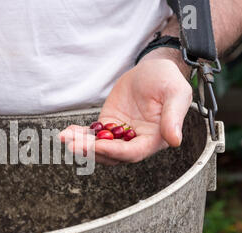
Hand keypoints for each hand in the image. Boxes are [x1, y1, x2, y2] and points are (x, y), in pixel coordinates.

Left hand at [60, 52, 191, 164]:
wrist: (153, 69)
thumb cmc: (168, 80)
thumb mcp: (176, 94)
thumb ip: (174, 117)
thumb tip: (174, 141)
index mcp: (154, 139)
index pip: (133, 153)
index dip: (114, 151)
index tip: (97, 146)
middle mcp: (136, 141)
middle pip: (111, 154)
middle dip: (91, 151)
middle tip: (73, 145)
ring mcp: (120, 135)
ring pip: (99, 147)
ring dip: (81, 145)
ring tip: (65, 138)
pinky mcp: (108, 125)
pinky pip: (92, 134)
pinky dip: (79, 135)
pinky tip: (66, 133)